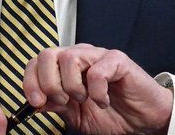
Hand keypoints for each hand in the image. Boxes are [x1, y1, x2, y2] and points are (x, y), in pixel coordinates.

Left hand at [23, 44, 172, 134]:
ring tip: (86, 100)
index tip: (36, 103)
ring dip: (73, 87)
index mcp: (65, 67)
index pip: (36, 62)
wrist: (143, 120)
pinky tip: (104, 100)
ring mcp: (98, 55)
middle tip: (63, 102)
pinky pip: (96, 72)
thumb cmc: (112, 114)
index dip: (31, 81)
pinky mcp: (117, 60)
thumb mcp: (75, 115)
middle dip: (49, 83)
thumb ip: (54, 104)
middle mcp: (79, 56)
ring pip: (69, 59)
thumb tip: (34, 102)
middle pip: (47, 54)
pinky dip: (96, 92)